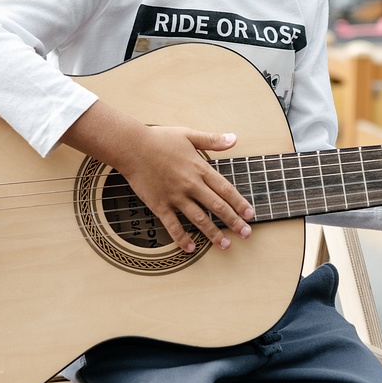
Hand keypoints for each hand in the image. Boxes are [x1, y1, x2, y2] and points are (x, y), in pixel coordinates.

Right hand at [62, 104, 253, 251]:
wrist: (131, 146)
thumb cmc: (159, 139)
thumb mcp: (189, 135)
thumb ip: (213, 140)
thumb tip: (234, 138)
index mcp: (200, 168)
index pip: (225, 189)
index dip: (239, 203)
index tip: (250, 214)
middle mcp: (190, 184)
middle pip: (217, 207)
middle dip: (234, 222)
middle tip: (246, 234)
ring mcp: (175, 196)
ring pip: (199, 218)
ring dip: (213, 233)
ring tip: (225, 245)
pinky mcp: (159, 204)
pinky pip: (172, 225)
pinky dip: (182, 237)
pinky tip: (190, 248)